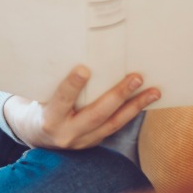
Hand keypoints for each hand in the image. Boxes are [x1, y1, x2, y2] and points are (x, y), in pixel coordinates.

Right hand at [2, 66, 159, 149]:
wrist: (38, 135)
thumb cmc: (41, 104)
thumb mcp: (40, 94)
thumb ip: (55, 80)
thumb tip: (73, 50)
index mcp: (49, 118)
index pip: (62, 100)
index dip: (72, 86)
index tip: (83, 69)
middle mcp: (67, 134)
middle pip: (96, 114)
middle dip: (118, 96)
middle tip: (137, 78)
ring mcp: (82, 142)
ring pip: (113, 124)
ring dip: (135, 106)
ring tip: (154, 92)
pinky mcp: (94, 142)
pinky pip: (116, 127)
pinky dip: (131, 113)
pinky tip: (146, 100)